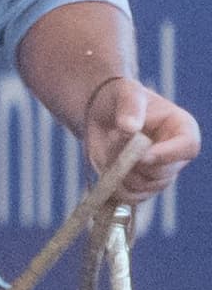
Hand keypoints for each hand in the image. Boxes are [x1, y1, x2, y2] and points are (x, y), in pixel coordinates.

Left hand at [79, 76, 200, 203]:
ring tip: (110, 148)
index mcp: (182, 128)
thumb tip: (130, 128)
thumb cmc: (119, 98)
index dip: (166, 156)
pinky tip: (108, 169)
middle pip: (163, 174)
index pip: (188, 148)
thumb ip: (129, 106)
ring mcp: (160, 172)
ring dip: (121, 173)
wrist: (101, 114)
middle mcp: (176, 154)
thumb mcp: (125, 92)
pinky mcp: (142, 184)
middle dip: (133, 163)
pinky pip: (133, 197)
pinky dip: (116, 187)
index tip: (141, 156)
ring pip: (145, 187)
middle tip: (113, 138)